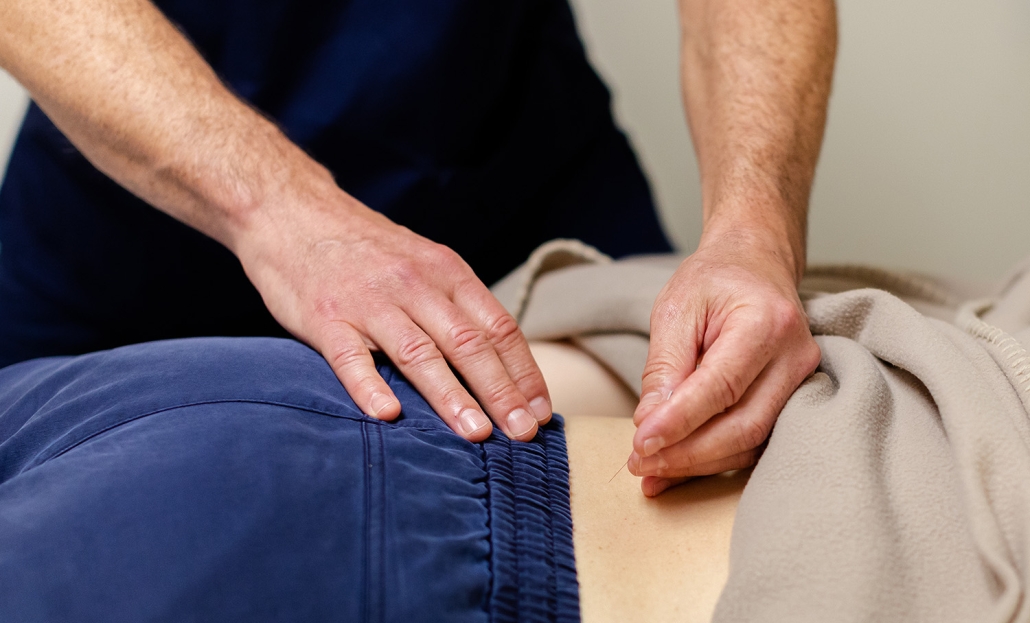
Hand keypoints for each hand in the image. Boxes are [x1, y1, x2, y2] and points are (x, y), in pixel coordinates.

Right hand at [233, 179, 551, 442]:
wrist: (293, 212)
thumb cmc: (366, 250)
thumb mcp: (423, 263)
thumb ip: (456, 307)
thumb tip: (500, 364)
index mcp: (446, 272)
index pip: (498, 327)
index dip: (524, 372)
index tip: (542, 412)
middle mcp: (414, 285)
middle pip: (468, 344)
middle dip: (501, 392)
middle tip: (523, 434)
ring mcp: (369, 301)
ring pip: (419, 353)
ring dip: (451, 396)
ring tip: (475, 434)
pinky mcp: (325, 317)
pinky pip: (350, 356)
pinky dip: (370, 386)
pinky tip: (389, 416)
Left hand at [627, 229, 819, 495]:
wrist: (755, 265)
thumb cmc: (714, 281)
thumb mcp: (675, 308)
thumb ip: (664, 366)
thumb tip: (650, 424)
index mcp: (767, 323)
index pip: (722, 386)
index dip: (680, 421)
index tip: (641, 444)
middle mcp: (795, 356)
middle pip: (744, 425)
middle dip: (687, 454)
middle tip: (638, 463)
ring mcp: (803, 382)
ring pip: (751, 442)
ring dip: (697, 464)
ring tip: (649, 471)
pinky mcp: (793, 402)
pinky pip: (753, 442)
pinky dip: (711, 461)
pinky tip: (674, 471)